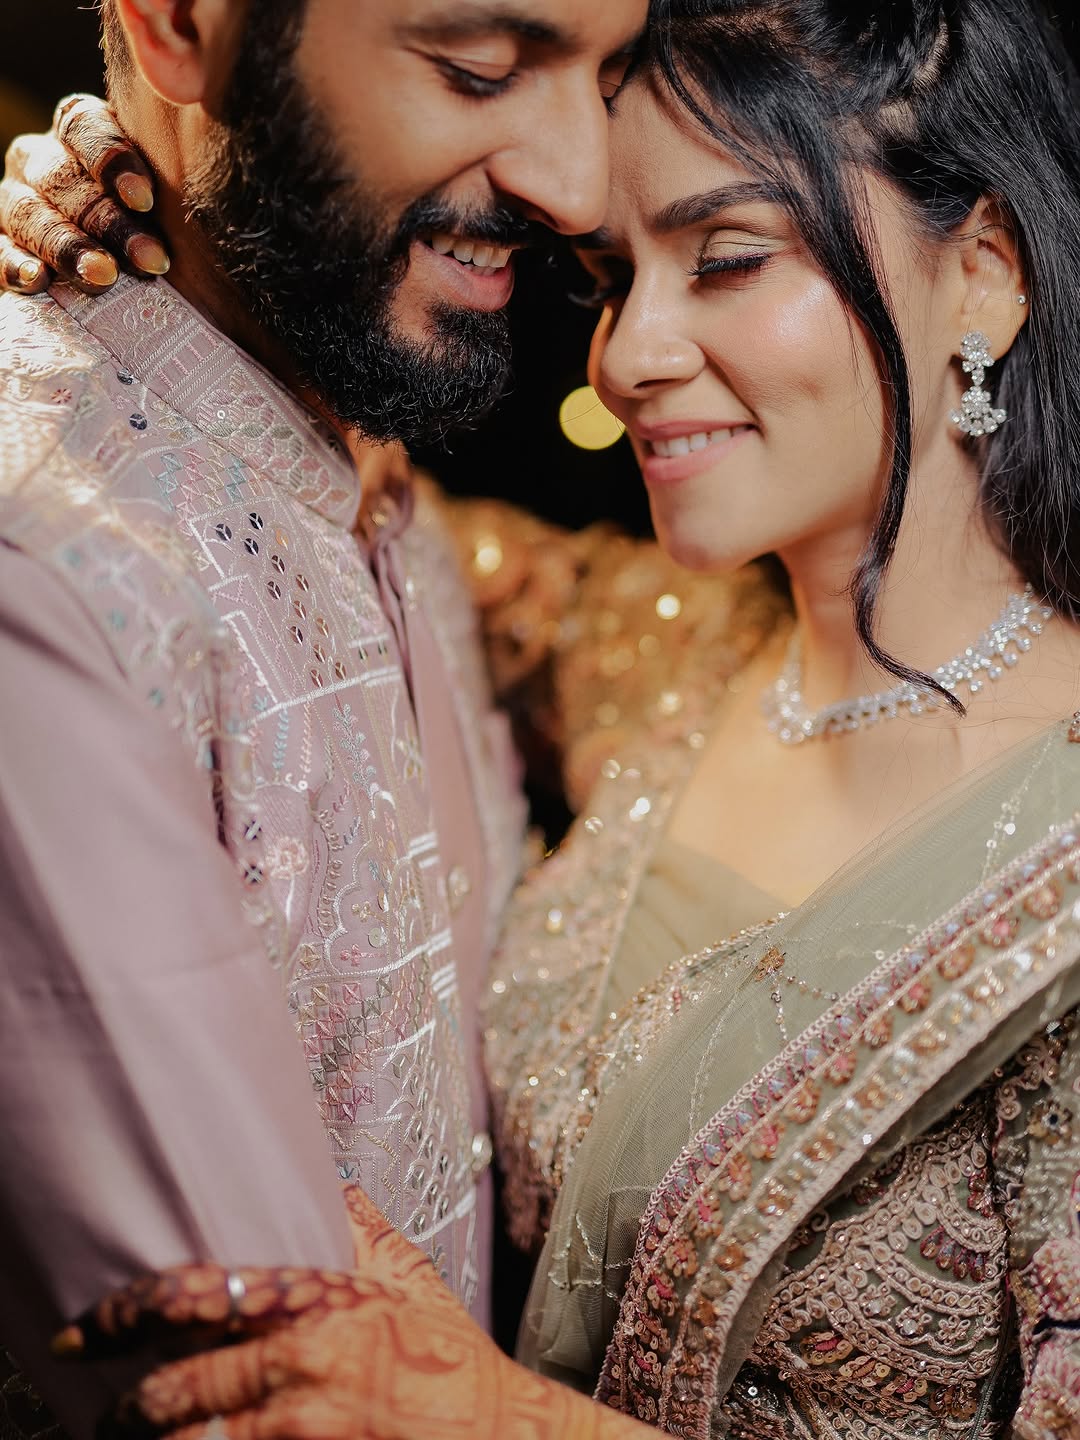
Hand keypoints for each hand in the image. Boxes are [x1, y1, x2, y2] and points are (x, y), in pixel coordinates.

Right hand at [0, 94, 168, 295]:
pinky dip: (16, 266)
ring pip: (31, 215)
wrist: (133, 277)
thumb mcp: (170, 197)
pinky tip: (39, 282)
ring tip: (105, 278)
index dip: (112, 161)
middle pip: (64, 181)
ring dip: (69, 248)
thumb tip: (206, 130)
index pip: (84, 127)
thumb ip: (177, 170)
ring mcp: (16, 200)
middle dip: (109, 223)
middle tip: (151, 261)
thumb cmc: (161, 227)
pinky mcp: (4, 242)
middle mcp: (41, 159)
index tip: (146, 200)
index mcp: (78, 131)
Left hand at [57, 1187, 648, 1438]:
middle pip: (171, 1392)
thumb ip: (366, 1235)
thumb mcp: (414, 1287)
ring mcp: (298, 1435)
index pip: (195, 1296)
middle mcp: (297, 1368)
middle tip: (105, 1412)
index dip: (125, 1313)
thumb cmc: (453, 1367)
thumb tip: (336, 1186)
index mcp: (315, 1306)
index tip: (86, 1330)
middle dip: (124, 1411)